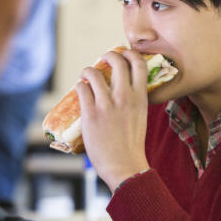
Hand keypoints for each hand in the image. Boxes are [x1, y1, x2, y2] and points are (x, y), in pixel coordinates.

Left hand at [74, 49, 150, 190]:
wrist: (125, 166)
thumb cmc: (132, 145)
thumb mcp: (140, 117)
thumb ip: (134, 101)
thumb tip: (123, 89)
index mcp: (140, 97)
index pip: (139, 63)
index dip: (130, 54)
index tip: (124, 55)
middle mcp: (124, 96)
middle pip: (117, 60)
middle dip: (109, 55)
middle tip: (104, 59)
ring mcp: (107, 104)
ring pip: (93, 72)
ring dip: (88, 70)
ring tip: (86, 74)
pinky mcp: (91, 113)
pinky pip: (82, 89)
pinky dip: (80, 86)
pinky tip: (80, 89)